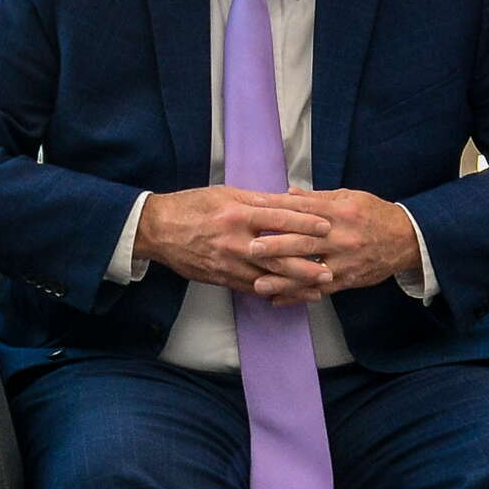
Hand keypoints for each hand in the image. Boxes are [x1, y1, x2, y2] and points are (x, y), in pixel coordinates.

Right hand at [135, 186, 333, 303]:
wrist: (158, 230)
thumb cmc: (192, 206)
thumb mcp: (225, 193)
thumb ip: (257, 200)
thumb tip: (289, 202)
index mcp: (238, 213)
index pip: (279, 218)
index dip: (305, 224)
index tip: (326, 227)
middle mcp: (235, 240)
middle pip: (278, 255)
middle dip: (306, 264)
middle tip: (330, 269)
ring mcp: (228, 262)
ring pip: (268, 277)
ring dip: (295, 285)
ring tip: (318, 288)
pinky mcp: (221, 278)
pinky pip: (252, 288)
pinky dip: (273, 292)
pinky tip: (289, 295)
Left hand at [247, 189, 421, 296]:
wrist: (407, 239)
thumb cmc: (374, 214)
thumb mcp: (349, 198)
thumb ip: (317, 198)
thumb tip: (287, 193)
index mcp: (340, 212)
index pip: (303, 210)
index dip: (277, 208)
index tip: (255, 208)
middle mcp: (341, 237)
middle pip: (304, 242)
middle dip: (276, 246)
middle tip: (251, 249)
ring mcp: (344, 261)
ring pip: (310, 271)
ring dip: (283, 279)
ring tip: (258, 284)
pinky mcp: (347, 279)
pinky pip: (319, 290)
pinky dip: (298, 296)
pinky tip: (277, 300)